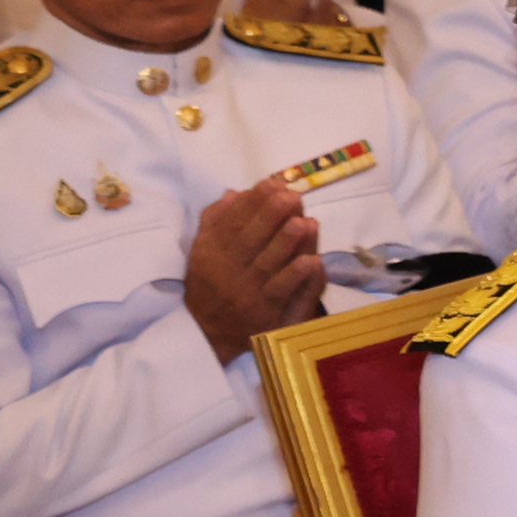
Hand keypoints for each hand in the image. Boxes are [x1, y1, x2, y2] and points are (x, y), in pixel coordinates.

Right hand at [183, 179, 324, 362]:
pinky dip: (296, 277)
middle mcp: (228, 270)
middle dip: (270, 216)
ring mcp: (248, 291)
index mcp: (212, 252)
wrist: (207, 334)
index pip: (232, 223)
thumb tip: (233, 193)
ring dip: (286, 242)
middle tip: (291, 195)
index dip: (253, 202)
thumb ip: (216, 222)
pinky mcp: (264, 312)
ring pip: (268, 264)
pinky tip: (312, 261)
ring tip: (303, 221)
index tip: (272, 183)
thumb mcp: (204, 252)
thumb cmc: (211, 285)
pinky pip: (281, 292)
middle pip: (250, 240)